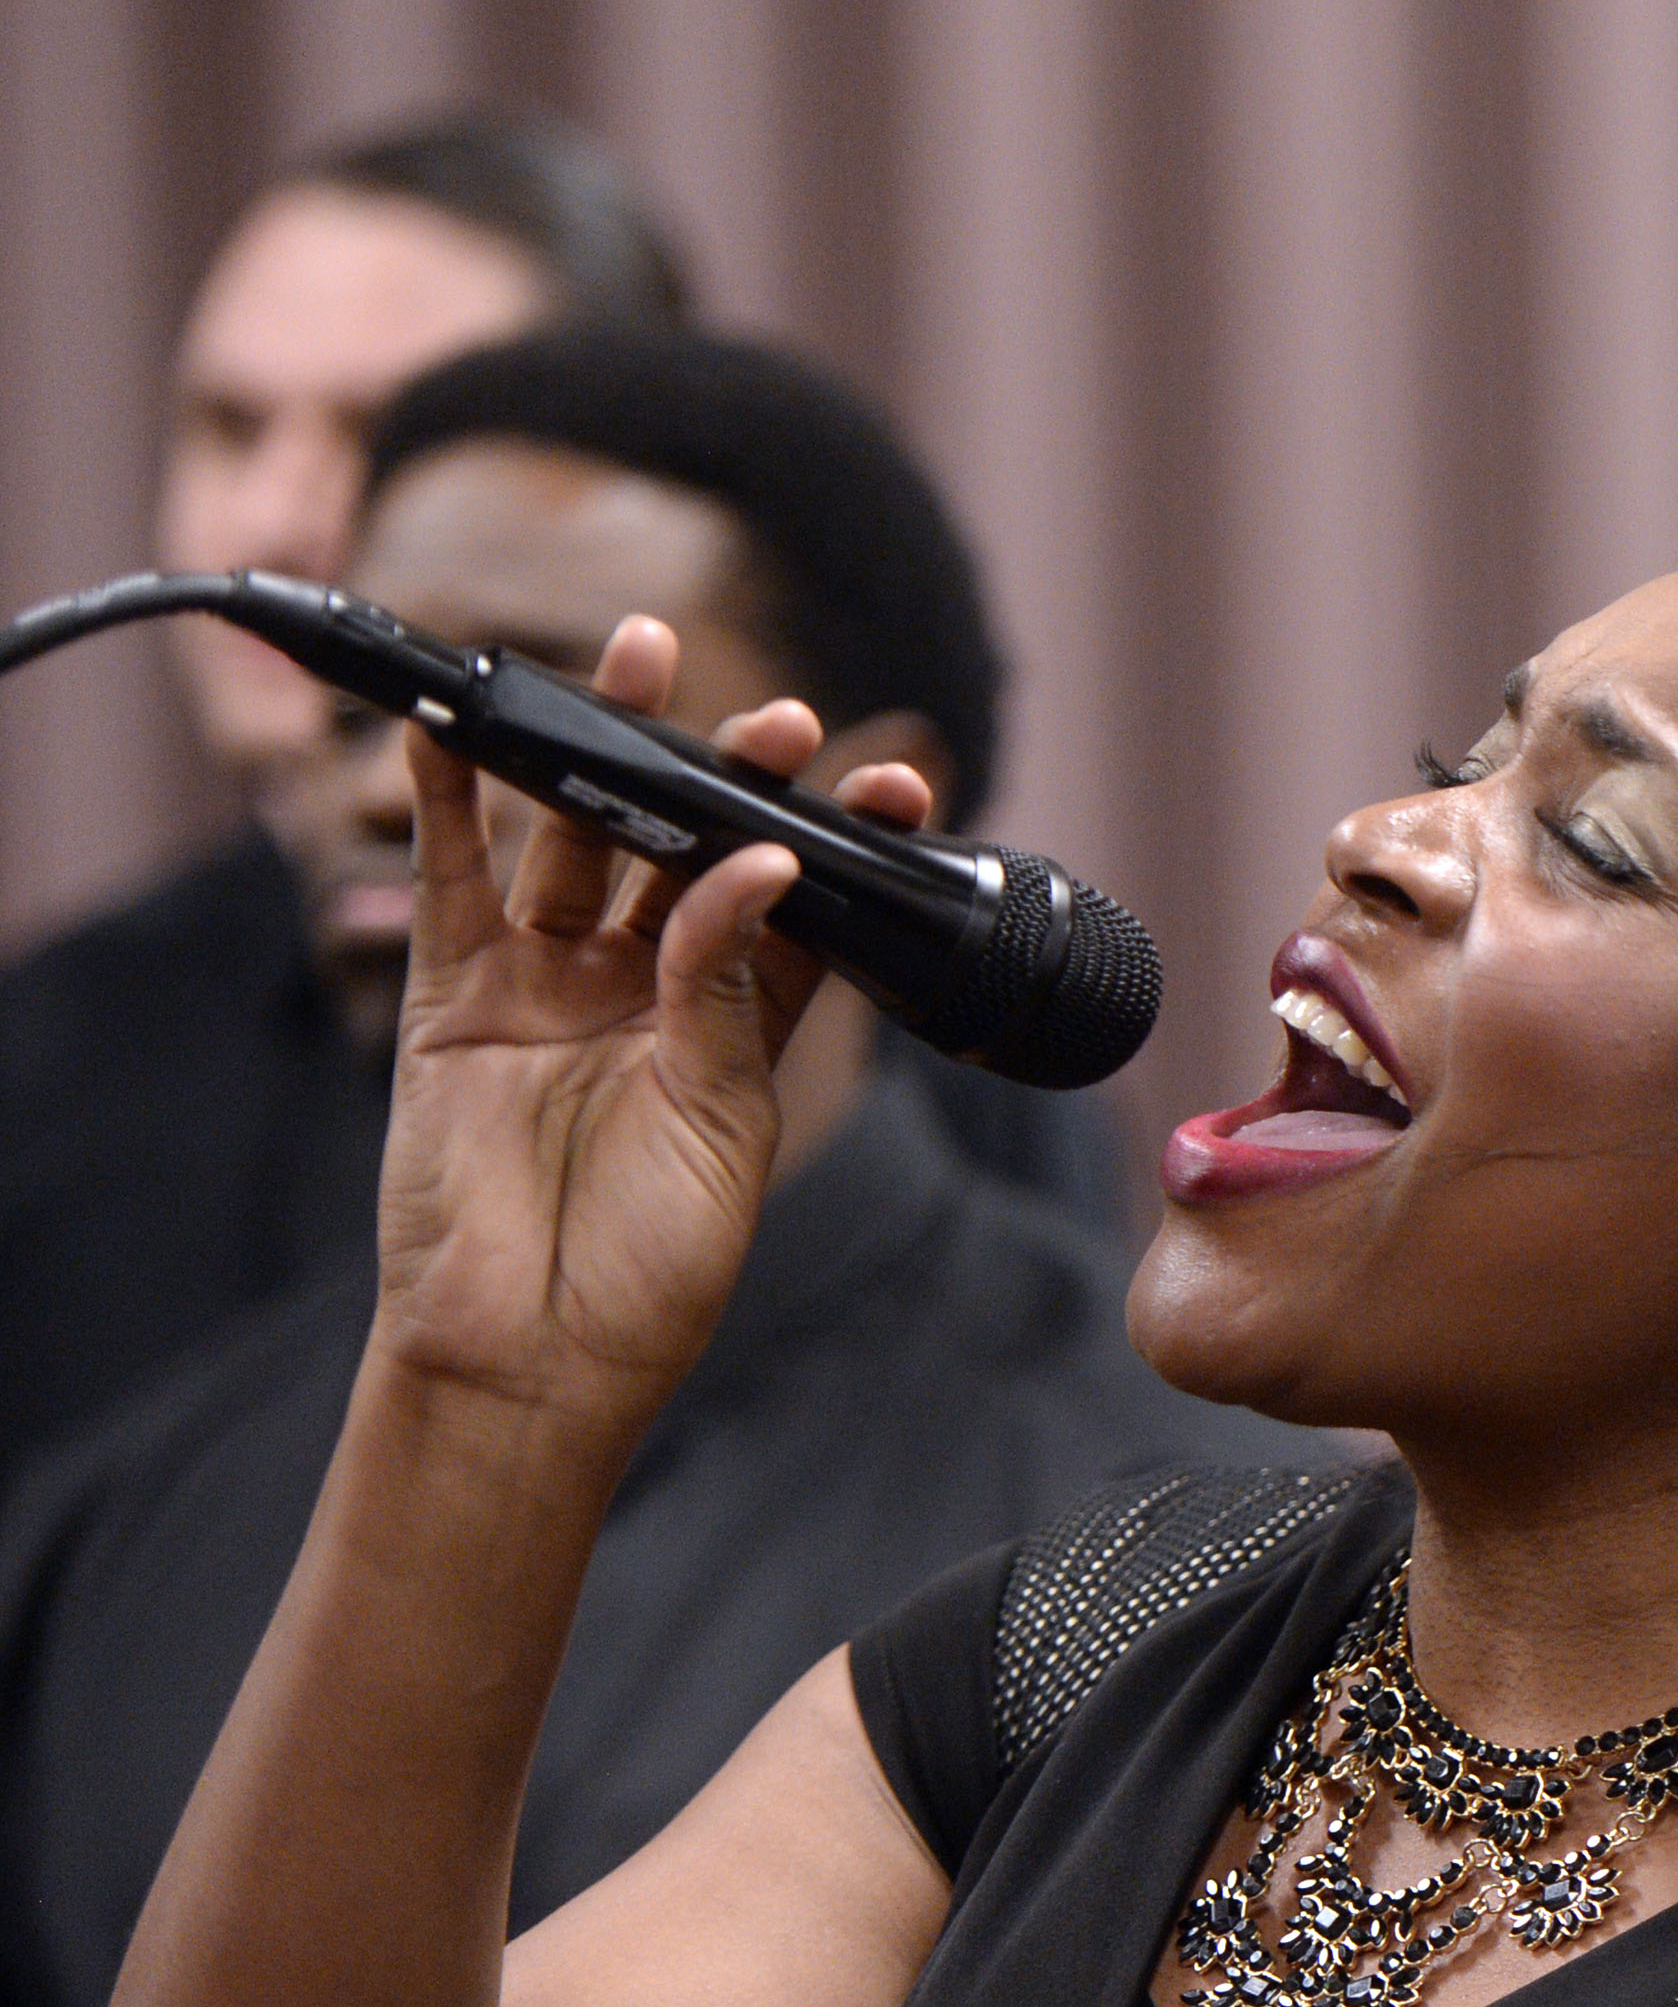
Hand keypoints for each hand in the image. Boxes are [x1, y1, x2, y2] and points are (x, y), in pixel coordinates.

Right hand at [368, 617, 931, 1434]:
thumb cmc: (652, 1266)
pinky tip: (459, 726)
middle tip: (773, 715)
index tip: (897, 786)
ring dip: (607, 749)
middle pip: (689, 856)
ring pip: (580, 843)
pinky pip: (456, 883)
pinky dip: (450, 803)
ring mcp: (551, 990)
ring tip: (641, 654)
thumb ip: (725, 990)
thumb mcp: (721, 1118)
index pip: (796, 908)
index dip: (839, 844)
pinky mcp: (461, 999)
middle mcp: (647, 994)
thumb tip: (756, 867)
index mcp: (736, 1028)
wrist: (535, 1352)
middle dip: (729, 777)